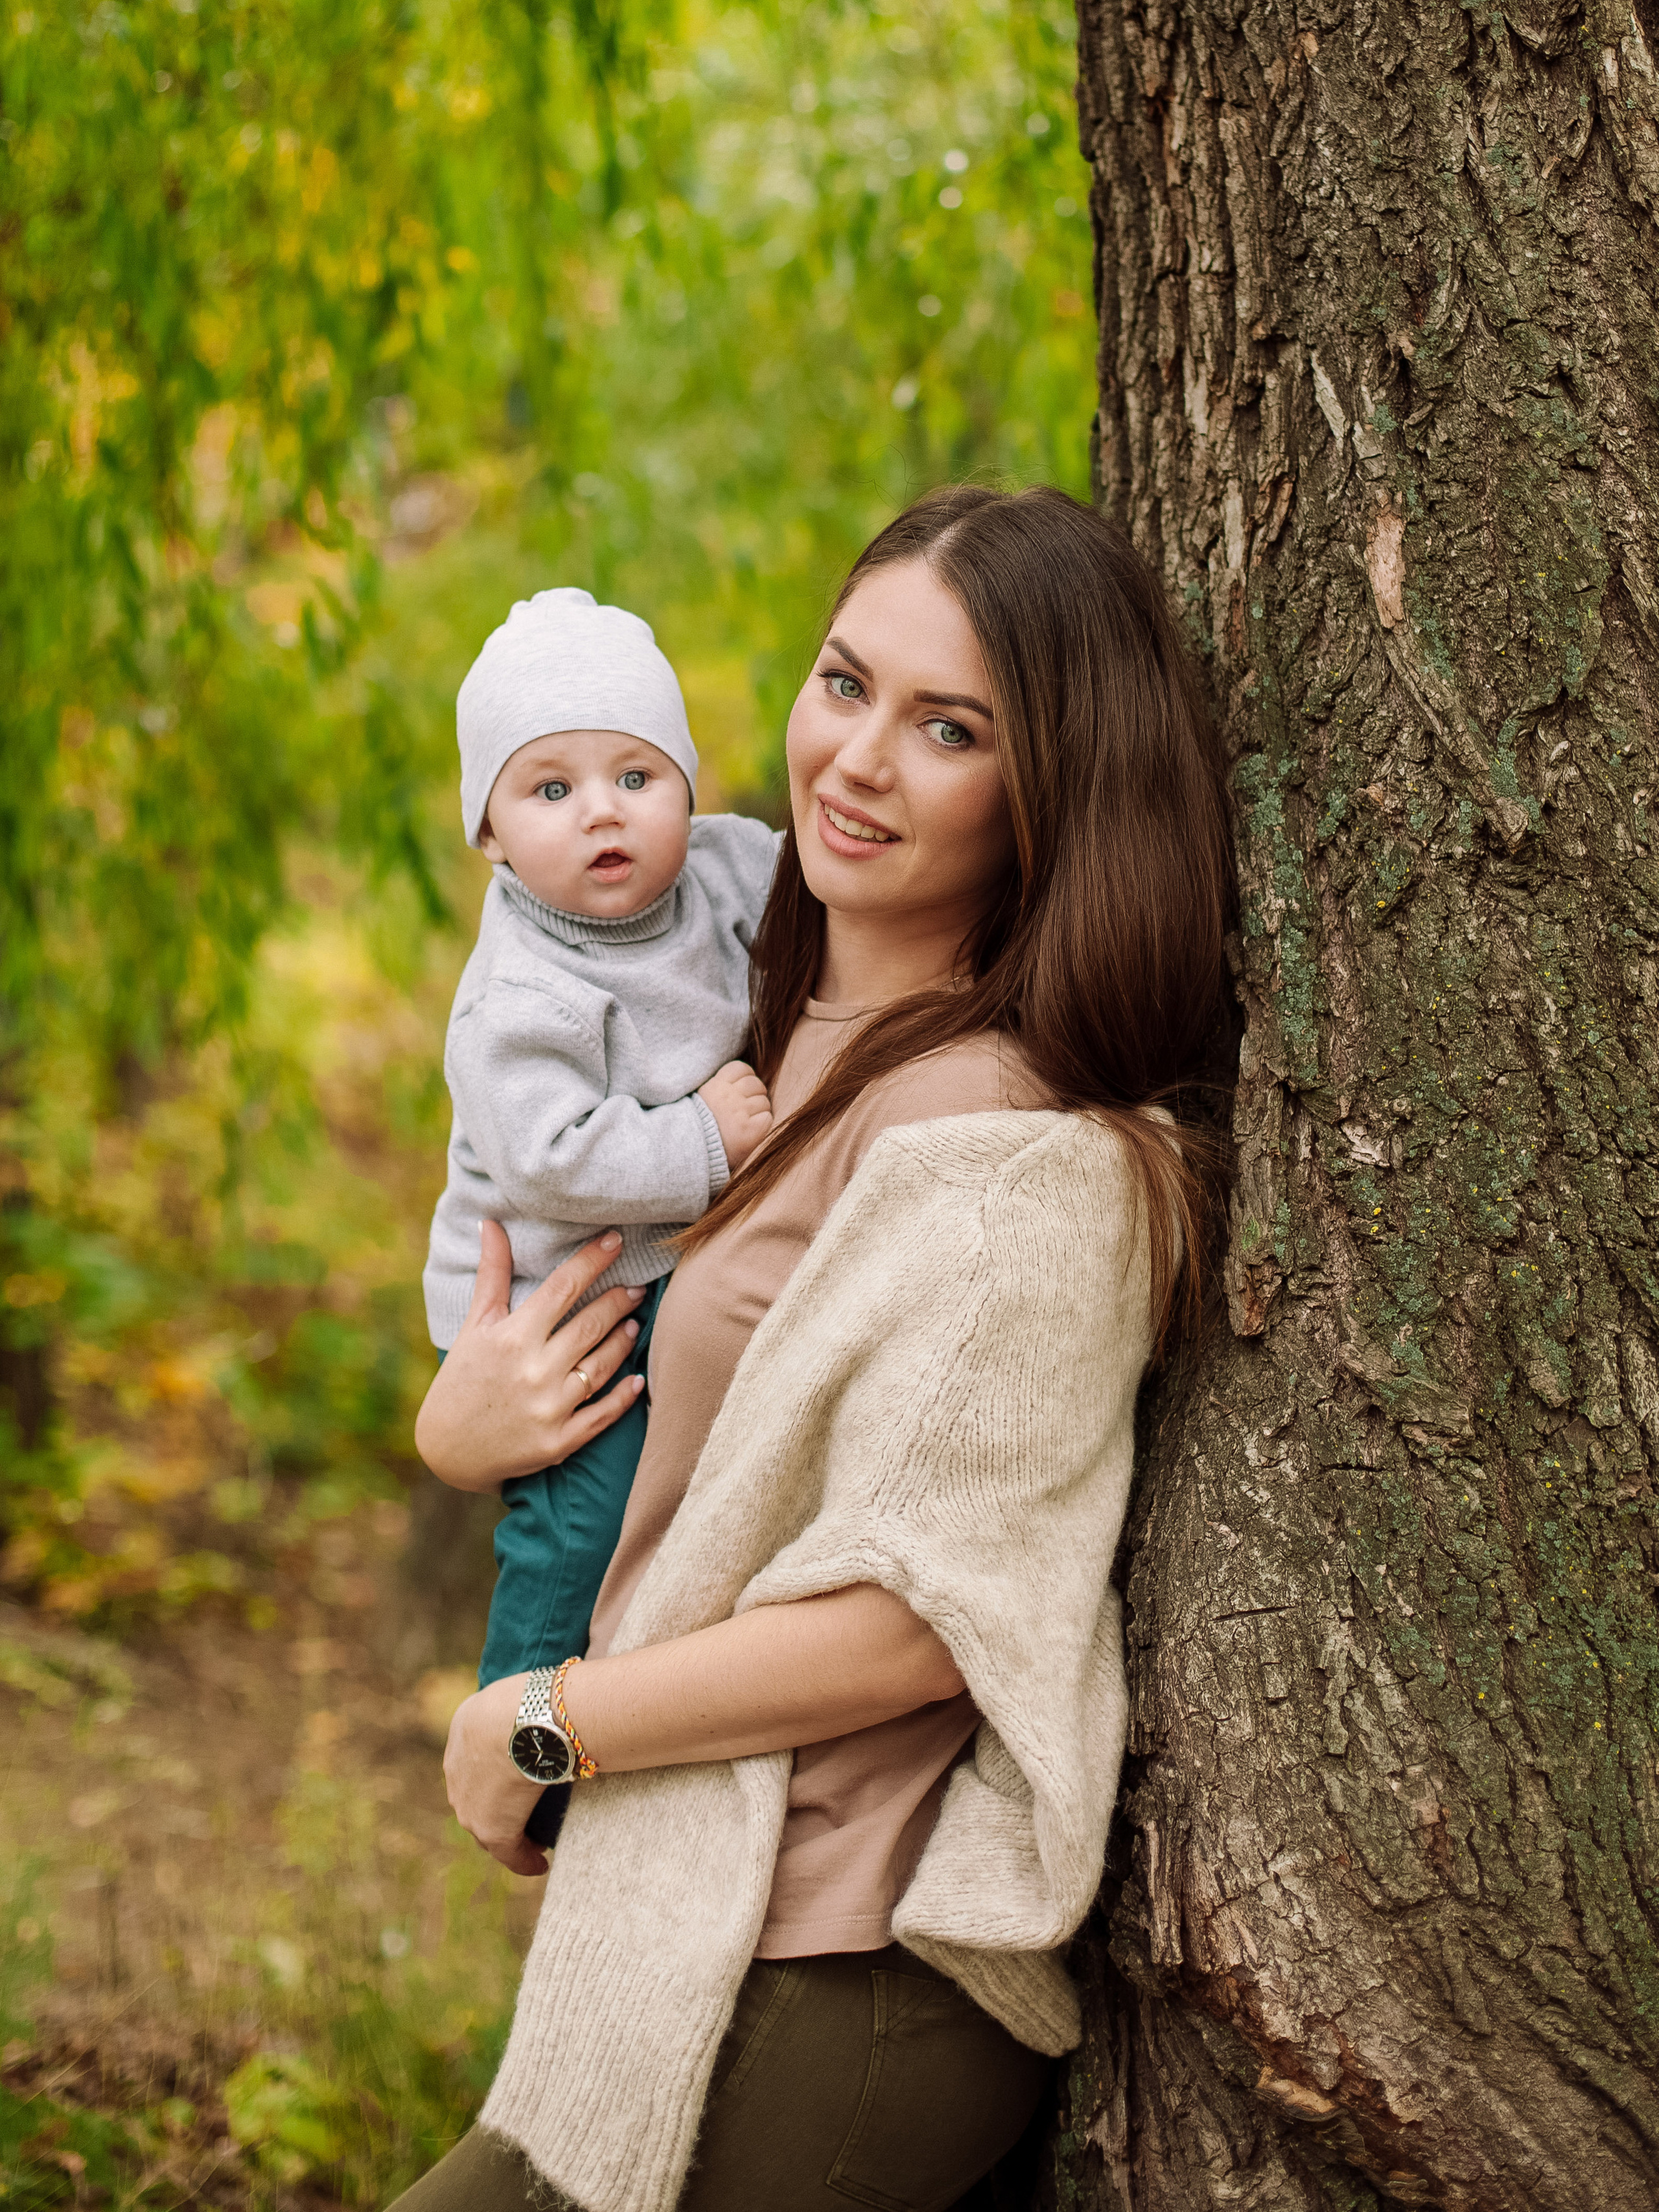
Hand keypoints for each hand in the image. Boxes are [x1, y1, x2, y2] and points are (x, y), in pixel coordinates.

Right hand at [414, 1224, 646, 1489]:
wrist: (446, 1449)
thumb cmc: (462, 1378)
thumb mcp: (474, 1325)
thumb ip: (491, 1274)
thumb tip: (492, 1223)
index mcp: (512, 1337)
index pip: (563, 1288)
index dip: (592, 1260)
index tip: (616, 1240)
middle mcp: (533, 1370)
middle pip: (590, 1324)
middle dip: (618, 1300)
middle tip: (636, 1287)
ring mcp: (549, 1408)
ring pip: (602, 1365)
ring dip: (623, 1341)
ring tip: (634, 1323)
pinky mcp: (559, 1441)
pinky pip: (603, 1415)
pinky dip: (624, 1397)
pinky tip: (638, 1379)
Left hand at [444, 1673, 548, 1876]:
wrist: (521, 1720)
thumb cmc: (535, 1697)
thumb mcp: (523, 1691)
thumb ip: (531, 1705)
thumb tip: (560, 1704)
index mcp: (464, 1727)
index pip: (476, 1755)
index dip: (496, 1770)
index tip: (516, 1781)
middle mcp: (457, 1769)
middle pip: (475, 1796)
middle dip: (496, 1808)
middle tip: (523, 1815)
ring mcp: (469, 1804)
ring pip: (487, 1826)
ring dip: (509, 1834)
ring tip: (533, 1842)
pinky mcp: (491, 1829)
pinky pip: (509, 1851)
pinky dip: (524, 1860)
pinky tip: (540, 1865)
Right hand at [698, 1060, 773, 1173]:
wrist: (693, 1153)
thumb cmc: (699, 1127)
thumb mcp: (702, 1098)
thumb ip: (720, 1086)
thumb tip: (743, 1078)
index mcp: (715, 1086)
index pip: (741, 1068)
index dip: (744, 1078)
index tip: (739, 1090)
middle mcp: (728, 1096)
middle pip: (756, 1084)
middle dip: (754, 1095)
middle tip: (743, 1110)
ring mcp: (741, 1112)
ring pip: (764, 1102)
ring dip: (758, 1111)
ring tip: (743, 1123)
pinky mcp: (751, 1129)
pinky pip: (767, 1117)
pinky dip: (762, 1124)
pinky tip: (749, 1131)